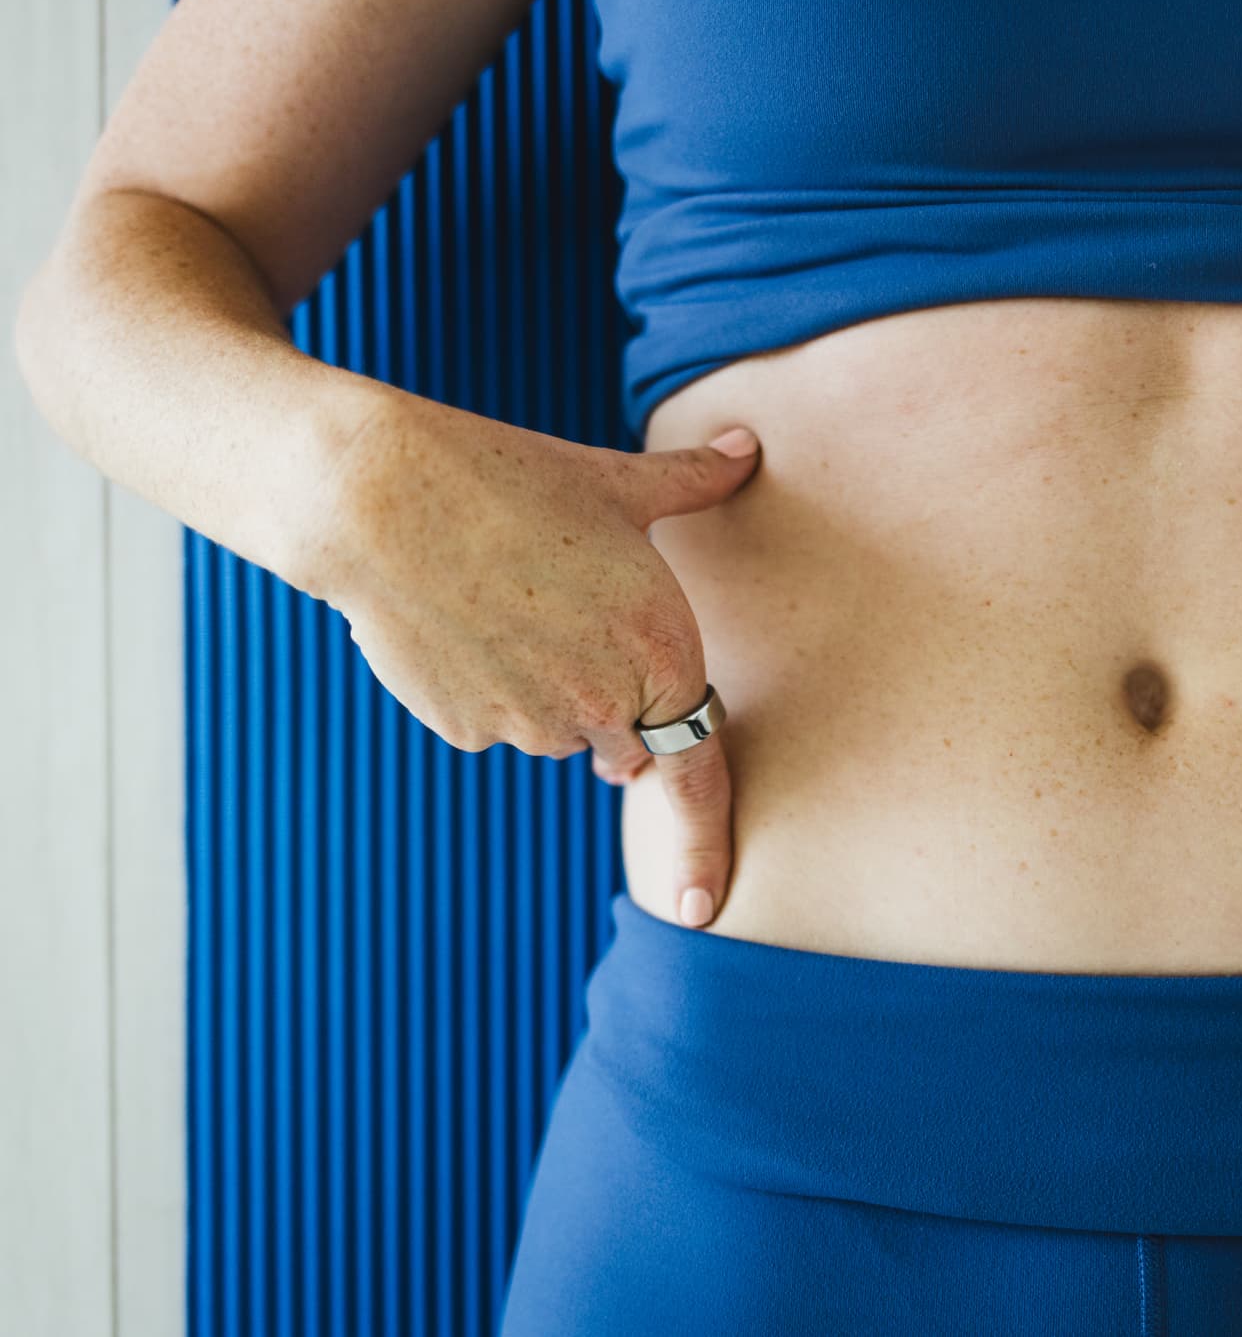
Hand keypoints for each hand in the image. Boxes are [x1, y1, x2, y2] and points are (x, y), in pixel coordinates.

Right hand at [314, 392, 761, 926]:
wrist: (381, 497)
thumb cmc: (510, 479)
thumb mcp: (614, 481)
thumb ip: (693, 481)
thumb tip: (748, 446)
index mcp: (665, 654)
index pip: (697, 773)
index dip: (703, 846)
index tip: (704, 907)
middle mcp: (607, 704)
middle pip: (623, 746)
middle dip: (610, 710)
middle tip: (569, 627)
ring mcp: (531, 725)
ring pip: (552, 733)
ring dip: (543, 691)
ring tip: (504, 602)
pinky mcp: (464, 728)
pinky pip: (489, 724)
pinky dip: (481, 688)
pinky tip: (457, 622)